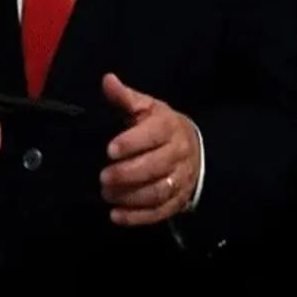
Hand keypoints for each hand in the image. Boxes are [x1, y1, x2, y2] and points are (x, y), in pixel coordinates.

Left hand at [99, 73, 199, 226]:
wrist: (194, 150)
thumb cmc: (160, 127)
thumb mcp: (146, 108)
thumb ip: (125, 98)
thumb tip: (107, 80)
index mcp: (169, 127)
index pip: (154, 135)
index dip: (132, 143)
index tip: (110, 149)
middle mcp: (178, 153)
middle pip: (155, 166)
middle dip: (128, 174)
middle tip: (103, 177)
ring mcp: (180, 179)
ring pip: (158, 191)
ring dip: (131, 196)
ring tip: (107, 194)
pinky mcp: (177, 201)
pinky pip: (159, 212)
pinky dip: (138, 217)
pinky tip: (116, 215)